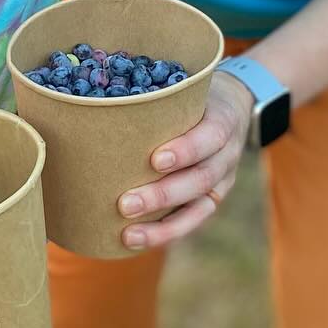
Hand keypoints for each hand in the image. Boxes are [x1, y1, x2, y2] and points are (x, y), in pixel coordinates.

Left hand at [115, 72, 254, 250]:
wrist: (233, 109)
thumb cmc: (193, 96)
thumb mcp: (186, 86)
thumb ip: (156, 96)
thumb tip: (94, 97)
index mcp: (223, 120)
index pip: (211, 135)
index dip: (186, 150)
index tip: (155, 160)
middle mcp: (226, 154)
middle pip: (201, 179)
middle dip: (163, 194)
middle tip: (125, 204)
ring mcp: (222, 181)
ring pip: (198, 209)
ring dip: (162, 225)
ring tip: (128, 234)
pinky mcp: (212, 200)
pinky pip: (192, 222)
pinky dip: (165, 233)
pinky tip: (135, 240)